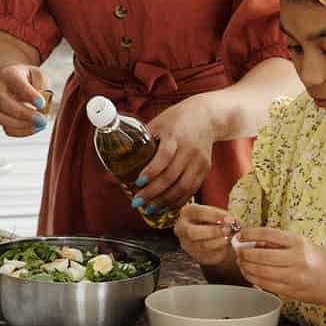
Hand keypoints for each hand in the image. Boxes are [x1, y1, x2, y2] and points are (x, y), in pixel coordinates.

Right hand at [0, 63, 52, 138]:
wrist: (13, 83)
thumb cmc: (29, 79)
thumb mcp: (39, 76)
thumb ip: (42, 88)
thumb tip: (41, 108)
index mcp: (9, 74)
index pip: (17, 83)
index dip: (30, 95)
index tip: (42, 104)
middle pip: (5, 104)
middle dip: (25, 114)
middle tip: (42, 119)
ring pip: (3, 119)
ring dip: (23, 125)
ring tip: (40, 125)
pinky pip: (7, 129)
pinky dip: (22, 132)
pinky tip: (35, 128)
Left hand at [135, 93, 222, 212]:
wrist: (206, 116)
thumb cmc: (176, 119)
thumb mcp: (158, 123)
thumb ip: (142, 140)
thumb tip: (118, 159)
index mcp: (174, 135)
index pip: (164, 156)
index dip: (151, 172)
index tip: (138, 182)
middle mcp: (188, 149)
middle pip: (171, 176)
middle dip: (153, 193)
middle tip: (137, 202)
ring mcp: (198, 160)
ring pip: (183, 187)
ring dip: (165, 201)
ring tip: (150, 209)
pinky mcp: (205, 168)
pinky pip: (192, 189)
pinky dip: (178, 201)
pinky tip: (166, 207)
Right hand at [174, 202, 234, 266]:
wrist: (209, 234)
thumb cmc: (212, 220)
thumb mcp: (216, 213)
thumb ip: (224, 216)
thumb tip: (235, 221)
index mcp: (186, 212)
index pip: (199, 213)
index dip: (215, 216)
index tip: (229, 218)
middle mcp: (181, 228)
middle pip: (193, 232)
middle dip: (213, 231)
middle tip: (228, 230)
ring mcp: (186, 243)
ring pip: (202, 246)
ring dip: (219, 242)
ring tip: (229, 238)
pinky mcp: (194, 256)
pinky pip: (208, 257)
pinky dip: (219, 252)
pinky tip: (225, 246)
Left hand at [232, 227, 325, 309]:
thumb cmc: (317, 260)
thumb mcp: (302, 243)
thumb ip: (279, 242)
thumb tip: (253, 241)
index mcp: (299, 243)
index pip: (269, 234)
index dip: (250, 234)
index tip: (240, 235)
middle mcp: (297, 259)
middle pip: (261, 256)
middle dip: (244, 254)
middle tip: (238, 251)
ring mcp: (293, 277)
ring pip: (261, 272)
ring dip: (246, 267)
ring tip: (241, 263)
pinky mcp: (290, 291)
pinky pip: (266, 284)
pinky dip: (253, 278)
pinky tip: (249, 274)